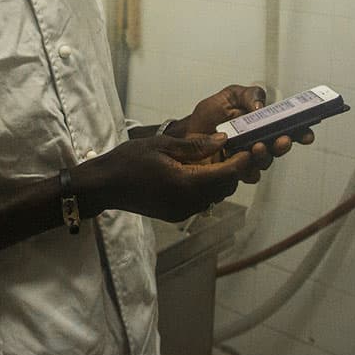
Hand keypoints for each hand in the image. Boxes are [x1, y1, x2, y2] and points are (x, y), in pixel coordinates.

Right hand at [71, 132, 251, 221]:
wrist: (105, 185)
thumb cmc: (130, 160)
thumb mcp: (162, 145)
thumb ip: (195, 145)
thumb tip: (224, 140)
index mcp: (186, 183)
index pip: (226, 174)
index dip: (241, 161)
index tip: (249, 146)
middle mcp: (188, 202)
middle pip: (225, 188)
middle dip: (233, 170)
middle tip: (234, 149)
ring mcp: (182, 211)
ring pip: (215, 196)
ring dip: (220, 179)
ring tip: (216, 158)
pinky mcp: (176, 214)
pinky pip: (201, 200)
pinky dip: (206, 186)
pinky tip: (198, 171)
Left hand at [166, 84, 313, 183]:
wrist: (188, 134)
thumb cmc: (210, 115)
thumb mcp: (228, 96)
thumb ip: (248, 95)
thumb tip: (260, 106)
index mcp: (263, 124)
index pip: (288, 128)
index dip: (301, 131)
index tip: (307, 134)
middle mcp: (260, 142)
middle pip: (279, 146)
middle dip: (284, 145)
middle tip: (282, 140)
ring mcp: (249, 158)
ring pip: (265, 161)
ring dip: (265, 156)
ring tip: (257, 147)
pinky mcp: (236, 171)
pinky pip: (248, 175)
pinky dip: (248, 171)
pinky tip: (243, 165)